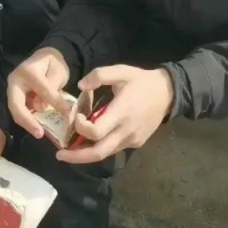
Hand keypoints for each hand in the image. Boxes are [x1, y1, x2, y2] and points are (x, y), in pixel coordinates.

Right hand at [7, 47, 70, 138]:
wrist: (43, 57)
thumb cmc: (53, 64)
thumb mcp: (58, 72)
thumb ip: (53, 88)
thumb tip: (43, 108)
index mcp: (29, 71)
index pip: (42, 90)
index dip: (55, 102)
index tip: (68, 113)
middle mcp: (15, 81)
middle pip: (16, 105)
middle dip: (27, 121)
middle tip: (39, 134)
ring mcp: (12, 90)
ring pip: (16, 110)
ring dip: (28, 123)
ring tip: (40, 133)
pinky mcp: (14, 98)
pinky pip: (20, 111)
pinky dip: (29, 120)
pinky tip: (38, 127)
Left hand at [57, 65, 173, 164]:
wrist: (168, 93)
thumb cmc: (142, 81)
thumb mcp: (121, 71)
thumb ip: (99, 76)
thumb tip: (80, 87)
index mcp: (121, 112)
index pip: (96, 132)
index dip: (80, 127)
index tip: (75, 116)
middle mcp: (126, 131)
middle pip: (98, 153)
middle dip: (76, 157)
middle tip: (59, 155)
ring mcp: (132, 140)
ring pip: (105, 154)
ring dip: (86, 154)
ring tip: (70, 151)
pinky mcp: (136, 143)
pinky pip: (114, 149)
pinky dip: (100, 147)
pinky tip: (91, 141)